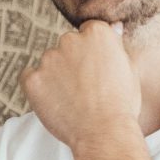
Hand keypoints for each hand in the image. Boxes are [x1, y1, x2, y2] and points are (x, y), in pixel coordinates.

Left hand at [20, 20, 139, 150]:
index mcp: (97, 33)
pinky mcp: (32, 78)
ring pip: (49, 62)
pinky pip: (30, 77)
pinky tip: (55, 102)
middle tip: (84, 88)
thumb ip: (115, 44)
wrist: (104, 133)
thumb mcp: (129, 69)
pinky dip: (39, 88)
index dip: (92, 53)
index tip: (95, 70)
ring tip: (72, 99)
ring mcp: (49, 59)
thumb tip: (113, 26)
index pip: (88, 32)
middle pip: (67, 44)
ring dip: (56, 74)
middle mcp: (70, 40)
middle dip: (73, 61)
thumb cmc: (121, 105)